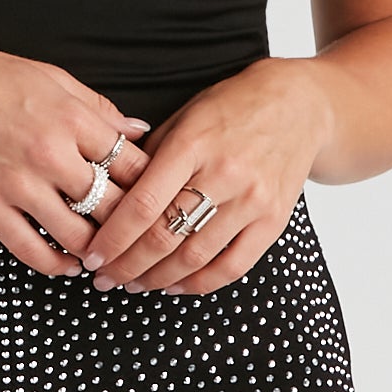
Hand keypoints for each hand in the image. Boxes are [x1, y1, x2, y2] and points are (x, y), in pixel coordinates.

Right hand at [0, 36, 153, 277]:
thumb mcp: (51, 78)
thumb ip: (97, 108)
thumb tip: (139, 130)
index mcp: (72, 118)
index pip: (133, 165)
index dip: (154, 186)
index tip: (159, 198)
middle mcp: (50, 154)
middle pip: (113, 205)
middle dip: (132, 225)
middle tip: (142, 238)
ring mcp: (17, 184)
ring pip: (77, 235)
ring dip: (98, 251)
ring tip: (109, 255)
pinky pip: (31, 250)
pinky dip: (56, 265)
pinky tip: (69, 264)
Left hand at [77, 58, 330, 293]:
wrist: (299, 105)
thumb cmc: (233, 107)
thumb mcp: (184, 116)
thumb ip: (149, 156)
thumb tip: (108, 196)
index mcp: (193, 144)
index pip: (144, 204)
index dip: (113, 238)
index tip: (91, 255)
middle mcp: (224, 174)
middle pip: (166, 236)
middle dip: (127, 265)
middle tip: (104, 277)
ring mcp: (253, 200)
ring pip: (194, 257)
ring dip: (156, 279)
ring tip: (132, 284)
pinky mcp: (274, 220)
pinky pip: (233, 267)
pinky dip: (198, 284)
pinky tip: (174, 286)